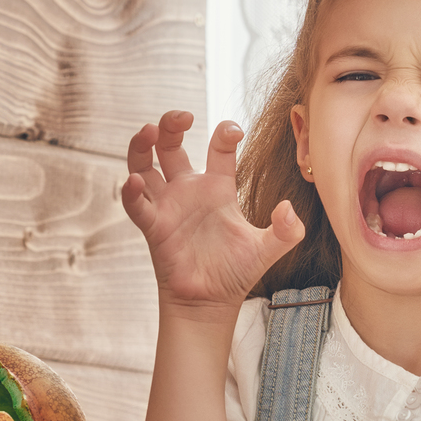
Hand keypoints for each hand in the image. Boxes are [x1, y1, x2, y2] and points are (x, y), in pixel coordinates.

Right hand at [121, 111, 303, 319]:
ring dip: (141, 146)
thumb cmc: (235, 273)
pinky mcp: (153, 226)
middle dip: (171, 125)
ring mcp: (167, 206)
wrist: (211, 303)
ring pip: (143, 165)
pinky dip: (131, 192)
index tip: (234, 131)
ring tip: (148, 131)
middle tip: (181, 117)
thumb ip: (287, 230)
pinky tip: (134, 182)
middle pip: (170, 146)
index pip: (218, 149)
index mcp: (217, 188)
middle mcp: (188, 190)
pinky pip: (136, 204)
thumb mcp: (268, 249)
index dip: (225, 134)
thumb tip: (289, 208)